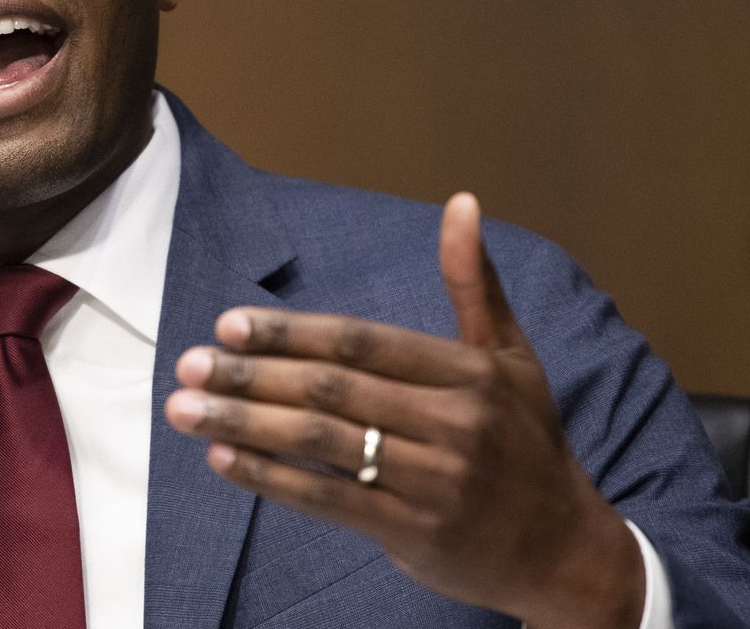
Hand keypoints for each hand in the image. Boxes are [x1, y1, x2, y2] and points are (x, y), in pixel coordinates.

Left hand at [163, 193, 644, 628]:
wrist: (564, 549)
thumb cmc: (527, 443)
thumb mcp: (512, 358)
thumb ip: (475, 284)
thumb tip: (461, 200)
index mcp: (469, 373)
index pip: (362, 342)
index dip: (291, 333)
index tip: (228, 325)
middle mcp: (453, 424)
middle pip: (332, 390)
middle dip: (252, 376)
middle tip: (187, 365)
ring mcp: (433, 482)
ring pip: (322, 444)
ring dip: (245, 424)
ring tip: (185, 409)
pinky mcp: (414, 532)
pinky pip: (328, 500)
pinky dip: (271, 478)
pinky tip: (224, 459)